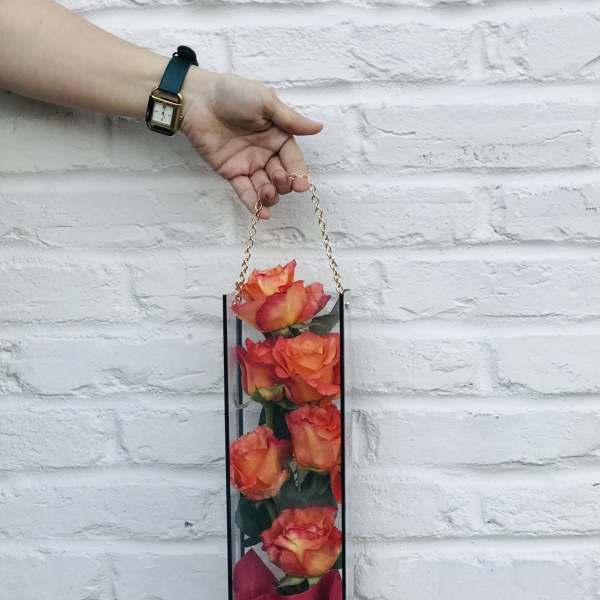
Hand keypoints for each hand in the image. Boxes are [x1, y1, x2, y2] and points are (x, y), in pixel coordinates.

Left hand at [181, 70, 322, 218]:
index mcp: (277, 135)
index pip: (293, 158)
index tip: (302, 185)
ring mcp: (248, 164)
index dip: (298, 172)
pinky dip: (253, 203)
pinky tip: (262, 214)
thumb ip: (290, 120)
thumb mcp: (265, 101)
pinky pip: (245, 191)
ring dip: (270, 195)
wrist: (198, 100)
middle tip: (280, 182)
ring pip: (265, 187)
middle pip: (281, 176)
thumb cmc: (232, 93)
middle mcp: (266, 152)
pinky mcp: (231, 172)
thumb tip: (318, 127)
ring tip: (268, 194)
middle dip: (283, 184)